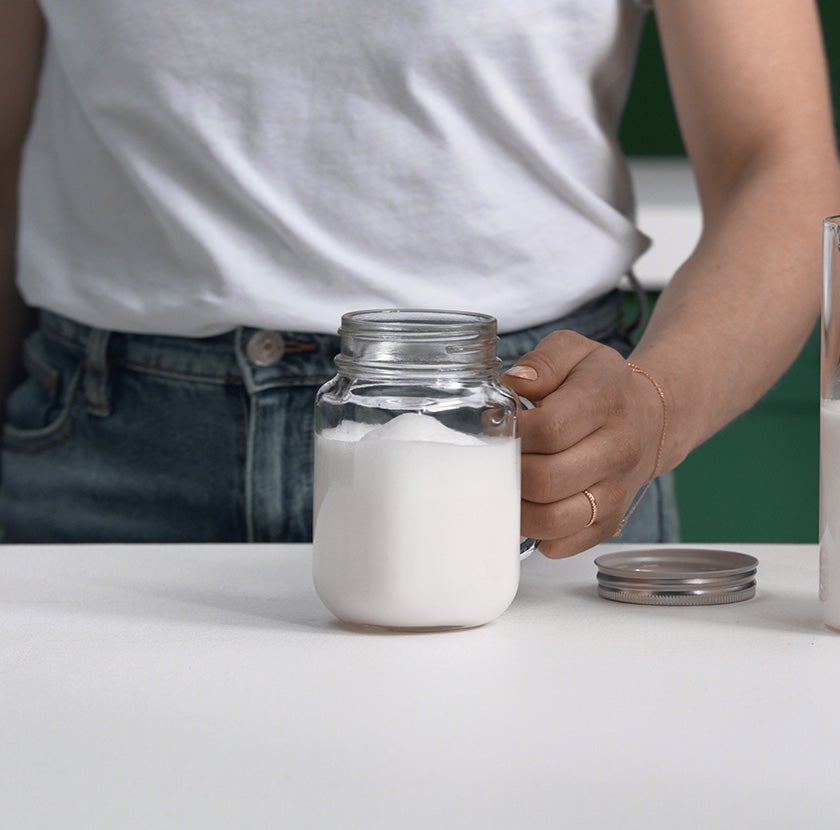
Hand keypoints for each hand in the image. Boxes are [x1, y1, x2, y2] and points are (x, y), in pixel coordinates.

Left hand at [503, 331, 664, 557]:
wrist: (651, 418)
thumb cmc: (600, 384)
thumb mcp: (574, 352)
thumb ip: (542, 361)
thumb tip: (514, 384)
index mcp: (605, 401)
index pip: (548, 430)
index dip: (512, 433)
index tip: (497, 427)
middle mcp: (617, 450)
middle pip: (546, 479)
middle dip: (507, 471)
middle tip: (495, 459)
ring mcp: (616, 492)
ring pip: (553, 520)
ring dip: (516, 508)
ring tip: (504, 486)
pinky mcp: (609, 523)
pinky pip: (563, 544)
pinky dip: (535, 533)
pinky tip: (527, 507)